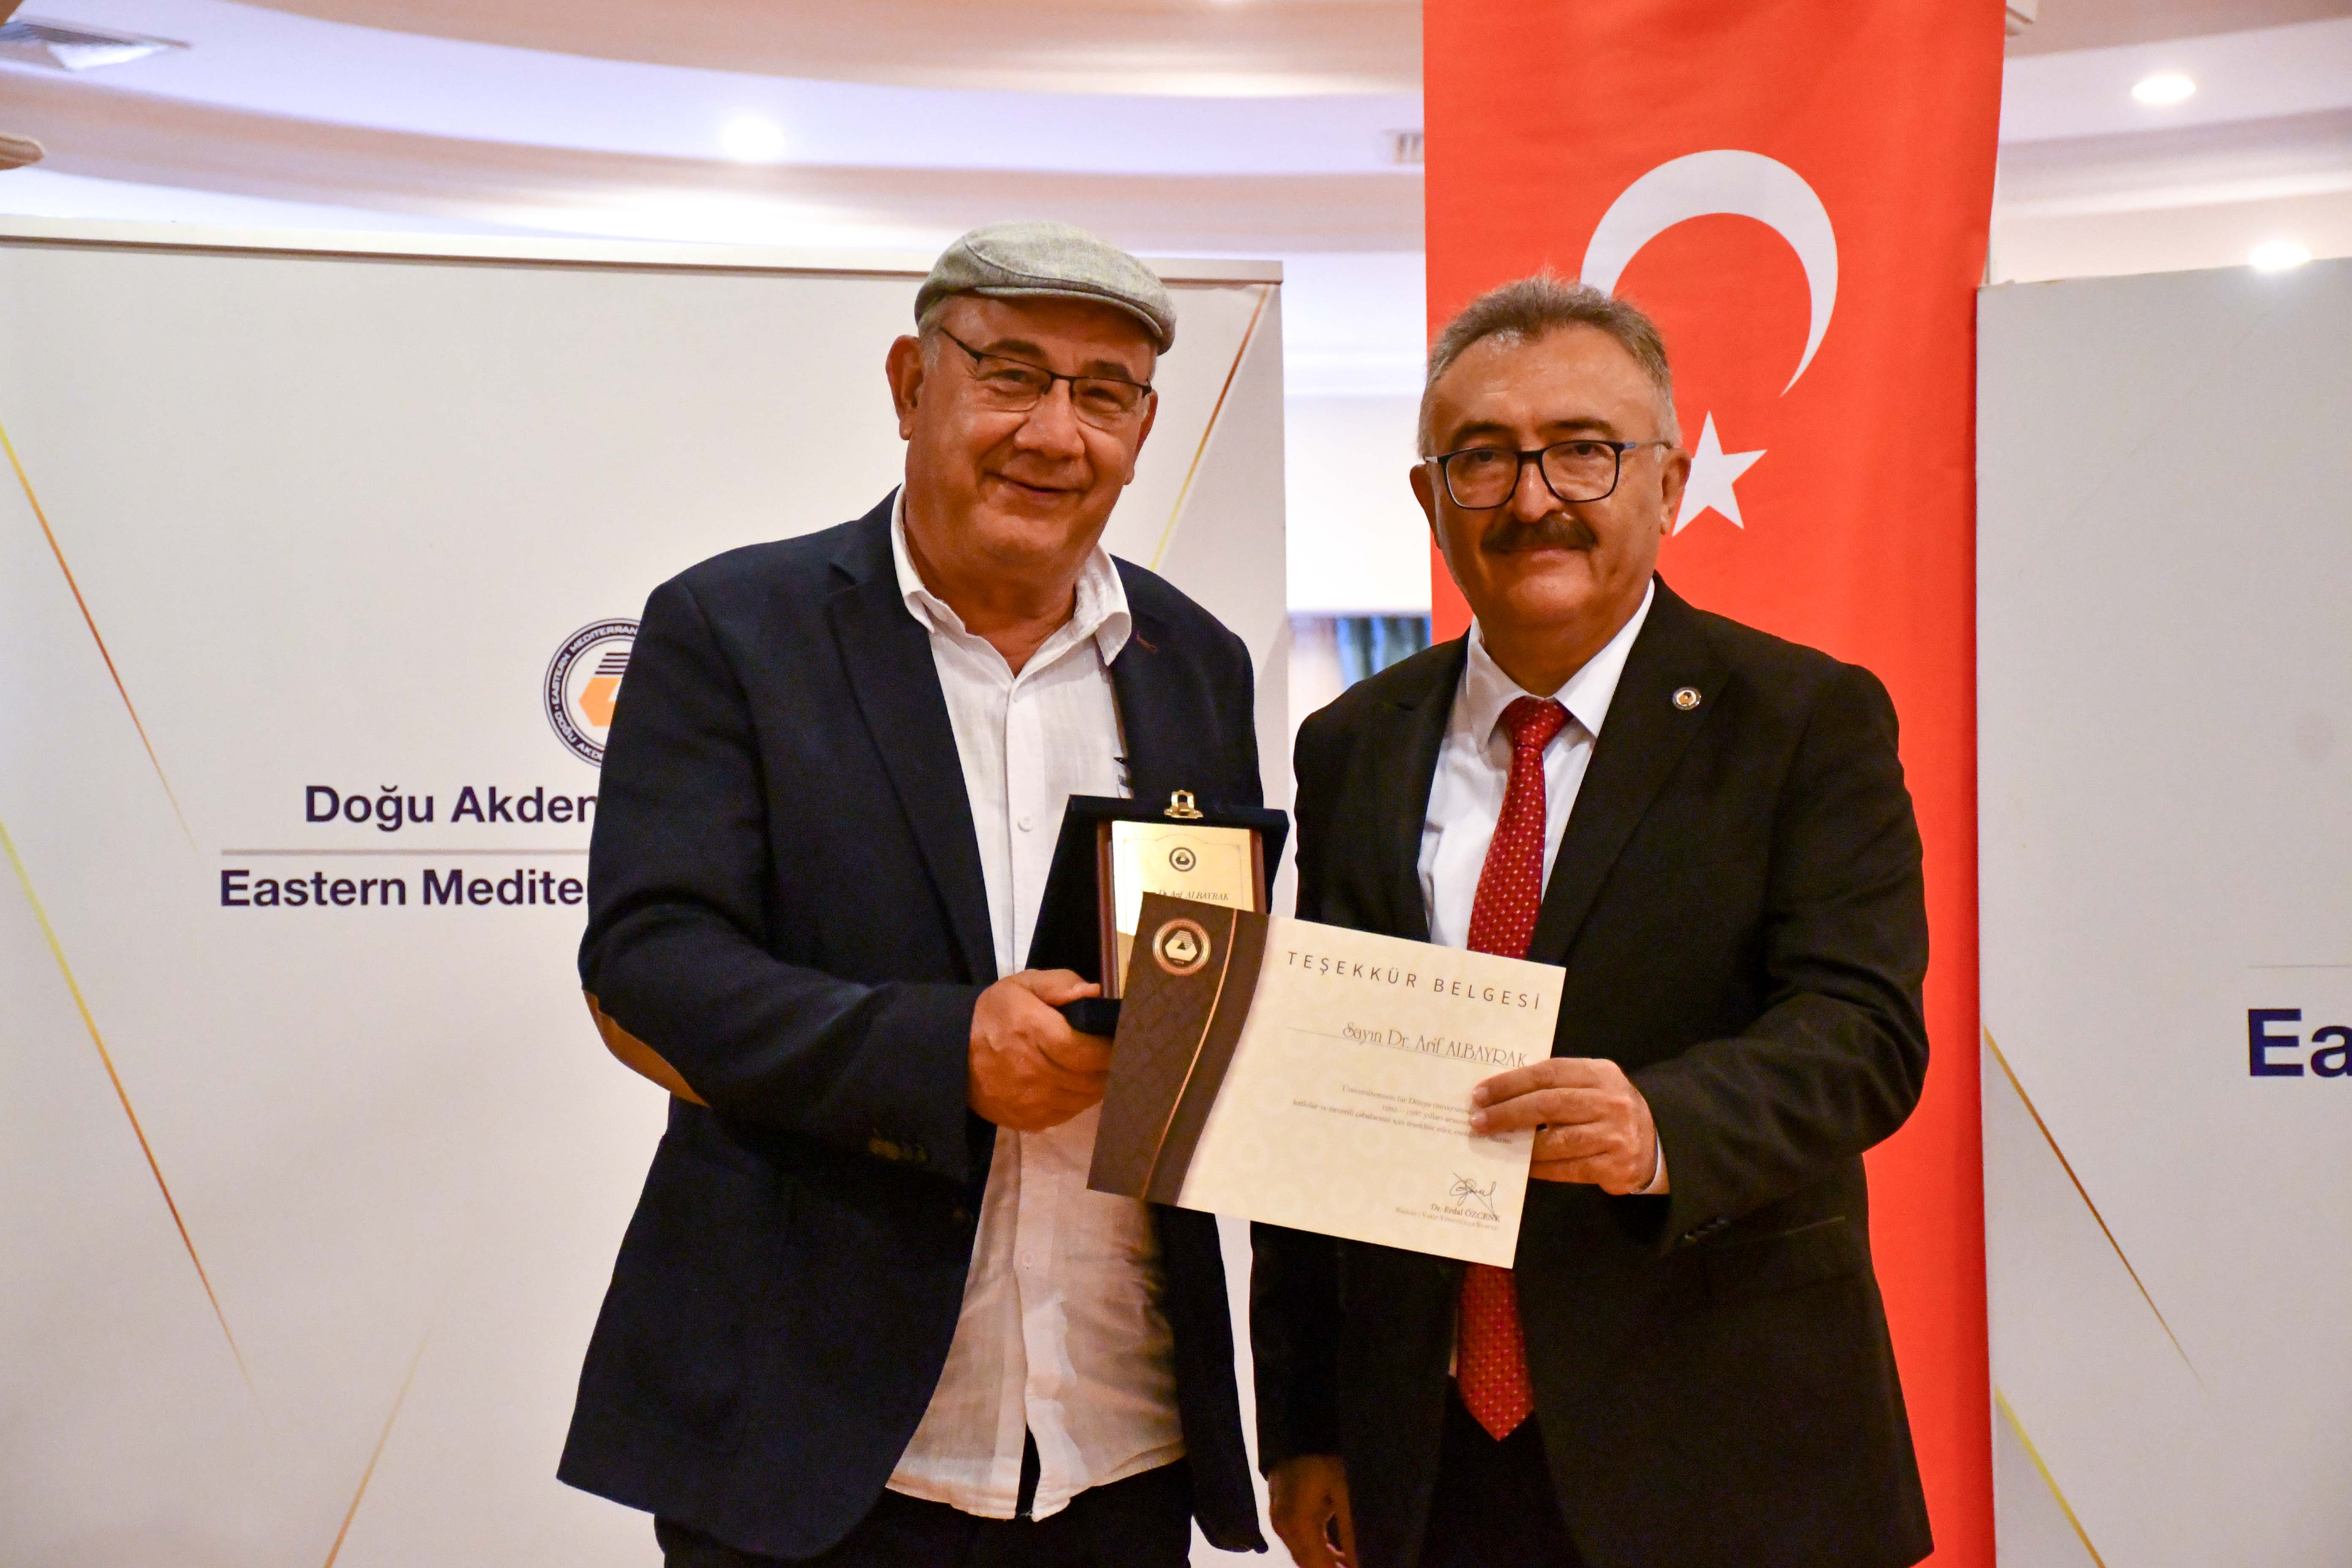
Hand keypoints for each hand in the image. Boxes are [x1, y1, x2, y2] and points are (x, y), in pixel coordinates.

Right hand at [967, 969, 1113, 1131]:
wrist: (955, 1052)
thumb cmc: (996, 1014)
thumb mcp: (1023, 984)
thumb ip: (1060, 984)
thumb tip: (1095, 992)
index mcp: (1032, 1031)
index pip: (1087, 1050)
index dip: (1111, 1048)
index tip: (1122, 1039)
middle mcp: (1032, 1071)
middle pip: (1091, 1078)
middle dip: (1109, 1067)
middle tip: (1115, 1053)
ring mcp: (1030, 1101)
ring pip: (1084, 1099)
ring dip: (1097, 1084)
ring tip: (1098, 1067)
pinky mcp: (1028, 1121)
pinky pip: (1068, 1114)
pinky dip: (1079, 1100)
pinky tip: (1076, 1084)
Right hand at [1269, 1455, 1355, 1567]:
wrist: (1296, 1436)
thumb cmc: (1322, 1462)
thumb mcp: (1341, 1493)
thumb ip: (1347, 1531)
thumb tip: (1356, 1562)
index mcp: (1297, 1523)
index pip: (1317, 1563)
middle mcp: (1283, 1528)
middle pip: (1307, 1563)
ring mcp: (1279, 1523)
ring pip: (1302, 1556)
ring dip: (1325, 1563)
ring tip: (1351, 1565)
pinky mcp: (1280, 1518)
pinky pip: (1299, 1543)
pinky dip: (1318, 1552)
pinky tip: (1339, 1556)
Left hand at [1471, 1057, 1659, 1191]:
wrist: (1654, 1139)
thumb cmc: (1607, 1108)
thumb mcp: (1590, 1084)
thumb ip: (1555, 1084)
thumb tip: (1500, 1096)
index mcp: (1600, 1073)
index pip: (1548, 1073)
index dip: (1510, 1083)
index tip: (1480, 1094)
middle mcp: (1610, 1102)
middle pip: (1549, 1105)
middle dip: (1507, 1113)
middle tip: (1477, 1121)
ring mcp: (1615, 1136)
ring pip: (1557, 1141)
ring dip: (1519, 1144)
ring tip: (1492, 1142)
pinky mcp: (1615, 1166)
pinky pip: (1568, 1169)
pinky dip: (1540, 1168)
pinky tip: (1521, 1165)